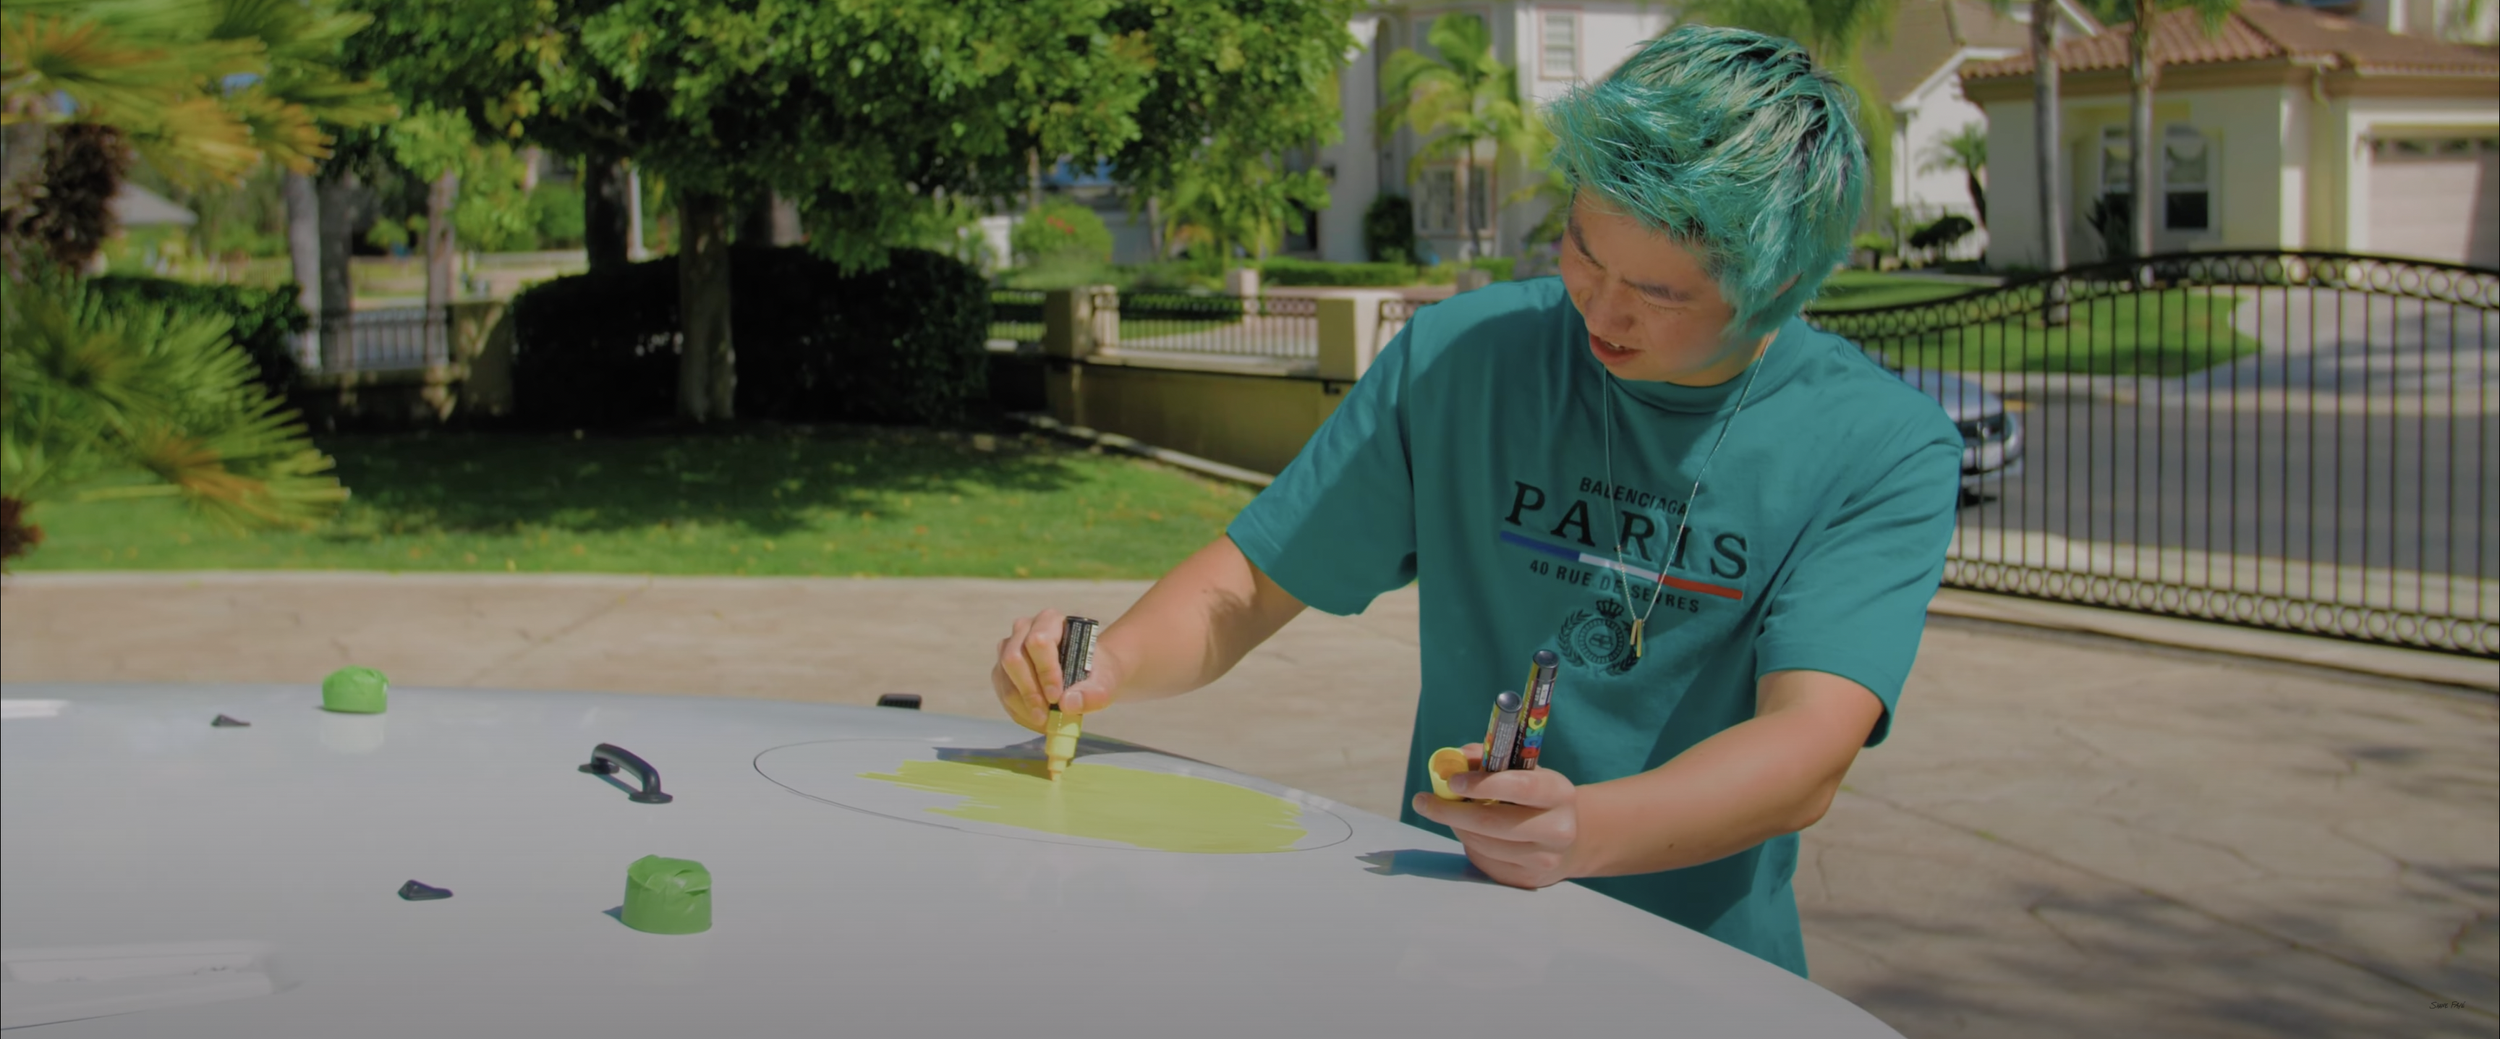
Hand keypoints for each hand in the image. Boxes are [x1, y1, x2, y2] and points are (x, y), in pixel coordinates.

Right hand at [992, 610, 1118, 732]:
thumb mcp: (1105, 683)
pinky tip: (1035, 720)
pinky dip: (1017, 710)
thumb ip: (1093, 693)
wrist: (1089, 675)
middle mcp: (1025, 629)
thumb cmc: (1096, 672)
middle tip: (1045, 716)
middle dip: (1029, 691)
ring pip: (1003, 676)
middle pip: (1014, 658)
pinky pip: (1001, 690)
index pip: (1038, 642)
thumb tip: (1067, 703)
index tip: (1055, 697)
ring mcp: (1009, 647)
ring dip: (1022, 704)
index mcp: (1051, 621)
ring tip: (1044, 722)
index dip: (1044, 671)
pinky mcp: (1002, 668)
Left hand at [1409, 743, 1582, 888]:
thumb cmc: (1535, 797)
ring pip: (1483, 844)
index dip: (1482, 784)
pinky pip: (1484, 861)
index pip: (1520, 787)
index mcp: (1559, 793)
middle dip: (1451, 811)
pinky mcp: (1527, 880)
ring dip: (1457, 827)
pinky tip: (1469, 832)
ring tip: (1447, 813)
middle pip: (1493, 822)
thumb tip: (1452, 760)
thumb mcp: (1523, 771)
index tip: (1451, 781)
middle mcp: (1558, 829)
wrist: (1568, 841)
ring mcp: (1543, 860)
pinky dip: (1469, 844)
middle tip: (1423, 801)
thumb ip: (1488, 758)